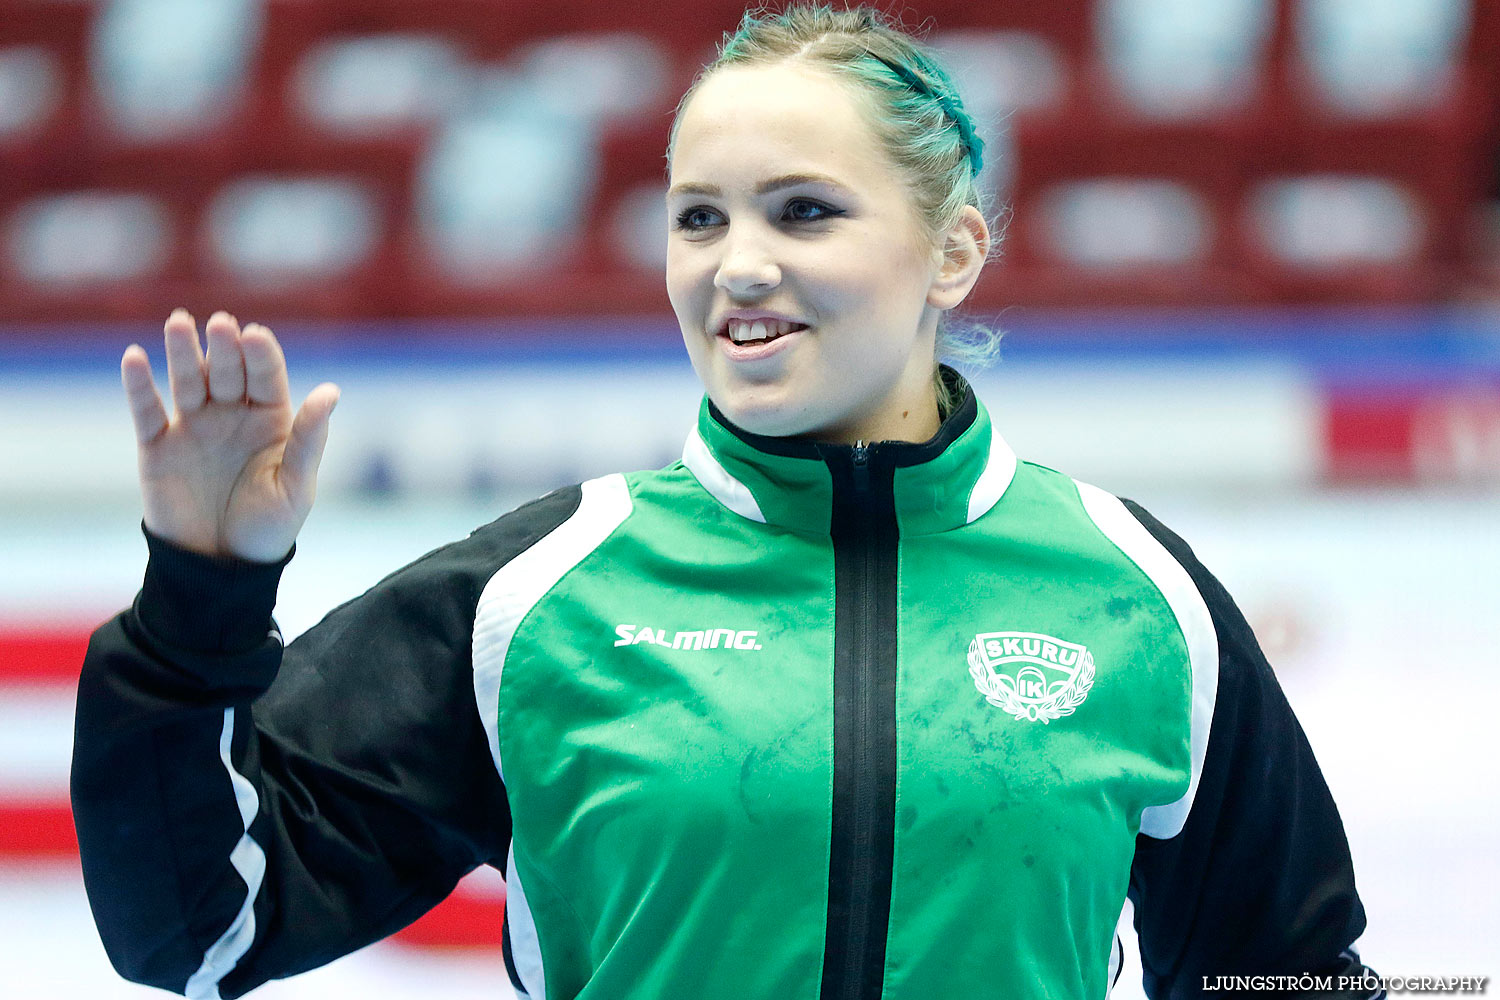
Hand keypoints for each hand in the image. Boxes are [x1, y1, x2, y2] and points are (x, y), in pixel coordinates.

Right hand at [122, 309, 339, 561]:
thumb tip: (331, 391)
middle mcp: (232, 415)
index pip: (266, 378)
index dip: (260, 356)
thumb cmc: (267, 529)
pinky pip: (147, 410)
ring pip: (187, 381)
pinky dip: (139, 385)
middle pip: (226, 372)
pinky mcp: (158, 445)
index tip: (254, 334)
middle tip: (219, 324)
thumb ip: (308, 439)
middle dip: (223, 348)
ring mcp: (193, 427)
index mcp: (271, 421)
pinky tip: (134, 358)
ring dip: (182, 353)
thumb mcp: (295, 487)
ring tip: (179, 323)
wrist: (220, 568)